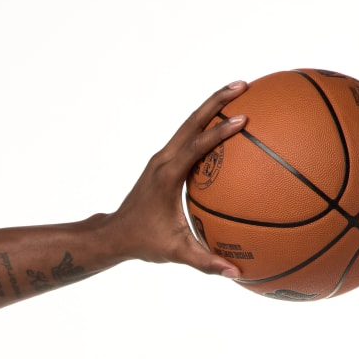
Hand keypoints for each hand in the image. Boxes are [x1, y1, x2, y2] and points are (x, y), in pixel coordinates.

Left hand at [104, 81, 248, 275]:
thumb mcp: (174, 253)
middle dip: (216, 101)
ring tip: (240, 90)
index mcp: (166, 178)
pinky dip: (207, 123)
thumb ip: (204, 261)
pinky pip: (189, 135)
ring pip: (189, 124)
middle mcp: (163, 161)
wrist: (114, 234)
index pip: (195, 148)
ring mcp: (162, 159)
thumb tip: (236, 273)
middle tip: (244, 85)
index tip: (243, 119)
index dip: (218, 133)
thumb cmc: (143, 242)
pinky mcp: (165, 161)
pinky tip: (227, 120)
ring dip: (212, 105)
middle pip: (191, 122)